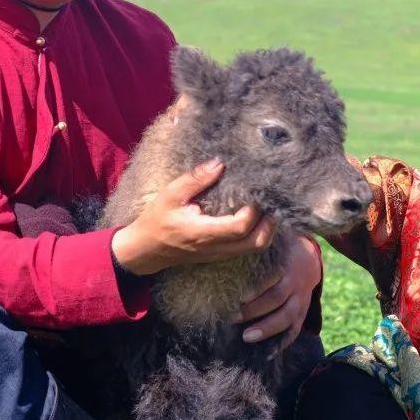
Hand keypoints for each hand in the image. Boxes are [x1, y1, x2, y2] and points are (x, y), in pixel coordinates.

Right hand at [111, 158, 276, 275]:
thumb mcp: (170, 195)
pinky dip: (257, 234)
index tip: (255, 193)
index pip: (239, 228)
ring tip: (267, 208)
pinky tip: (256, 217)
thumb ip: (196, 180)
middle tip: (272, 202)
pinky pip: (246, 248)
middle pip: (256, 243)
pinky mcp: (220, 255)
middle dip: (270, 223)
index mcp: (202, 233)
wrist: (146, 249)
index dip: (253, 212)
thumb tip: (220, 164)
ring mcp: (219, 254)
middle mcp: (215, 248)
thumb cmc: (156, 220)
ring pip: (254, 248)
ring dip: (266, 229)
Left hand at [232, 234, 321, 349]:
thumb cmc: (280, 251)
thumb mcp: (273, 245)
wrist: (309, 258)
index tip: (239, 296)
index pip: (272, 278)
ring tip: (246, 337)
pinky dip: (283, 342)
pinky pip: (295, 329)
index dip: (257, 289)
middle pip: (276, 299)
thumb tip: (229, 248)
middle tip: (232, 317)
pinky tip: (268, 353)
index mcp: (285, 265)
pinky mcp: (303, 312)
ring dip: (267, 328)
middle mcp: (294, 283)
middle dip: (254, 310)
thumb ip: (256, 249)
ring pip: (287, 317)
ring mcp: (301, 299)